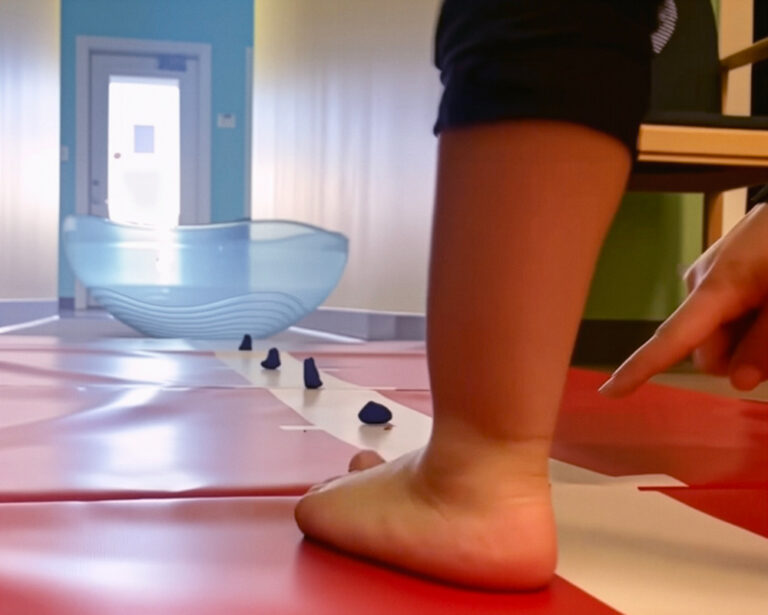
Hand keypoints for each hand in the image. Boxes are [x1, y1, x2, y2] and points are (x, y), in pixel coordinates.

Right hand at [600, 202, 767, 395]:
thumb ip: (764, 344)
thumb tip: (738, 381)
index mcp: (715, 288)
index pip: (671, 338)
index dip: (640, 368)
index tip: (608, 391)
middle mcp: (701, 282)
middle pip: (704, 347)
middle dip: (736, 355)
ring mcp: (710, 274)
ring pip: (716, 332)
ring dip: (746, 338)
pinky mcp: (722, 268)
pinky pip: (724, 311)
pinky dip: (746, 320)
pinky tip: (767, 300)